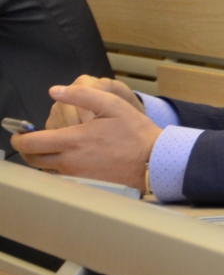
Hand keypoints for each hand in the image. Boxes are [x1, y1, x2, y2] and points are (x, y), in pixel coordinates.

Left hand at [12, 83, 161, 189]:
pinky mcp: (82, 183)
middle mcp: (68, 161)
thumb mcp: (113, 105)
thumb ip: (82, 95)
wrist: (152, 161)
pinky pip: (59, 176)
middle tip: (30, 140)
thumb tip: (55, 91)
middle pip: (31, 159)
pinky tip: (68, 157)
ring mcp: (74, 175)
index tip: (20, 133)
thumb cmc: (134, 133)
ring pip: (44, 168)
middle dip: (25, 149)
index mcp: (72, 141)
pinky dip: (55, 167)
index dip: (19, 138)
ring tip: (50, 146)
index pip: (30, 144)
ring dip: (41, 158)